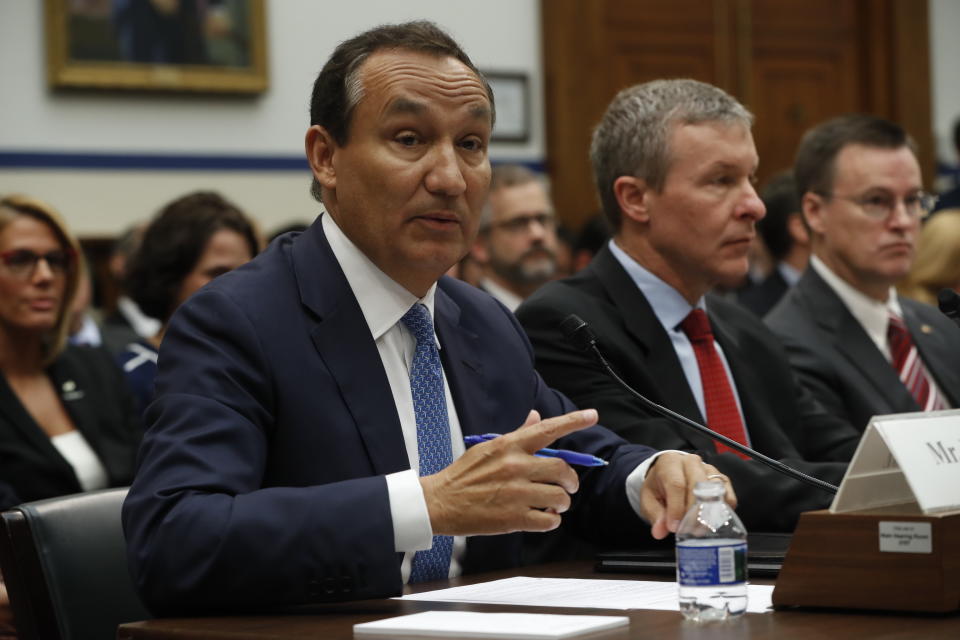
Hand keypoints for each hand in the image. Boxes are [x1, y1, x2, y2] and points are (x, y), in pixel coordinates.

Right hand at [420, 408, 597, 535]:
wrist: (440, 503)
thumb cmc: (463, 475)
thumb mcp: (488, 448)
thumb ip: (517, 435)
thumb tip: (535, 417)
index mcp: (509, 446)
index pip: (547, 429)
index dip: (573, 421)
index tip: (592, 415)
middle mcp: (516, 466)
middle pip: (562, 469)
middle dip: (571, 480)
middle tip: (568, 486)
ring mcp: (516, 493)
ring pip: (560, 497)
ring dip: (562, 503)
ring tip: (553, 505)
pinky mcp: (514, 518)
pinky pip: (549, 520)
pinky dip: (551, 520)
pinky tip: (543, 518)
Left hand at [639, 453, 736, 538]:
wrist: (670, 473)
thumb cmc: (659, 486)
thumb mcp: (649, 499)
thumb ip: (655, 515)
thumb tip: (659, 531)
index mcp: (670, 463)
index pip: (676, 484)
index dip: (676, 508)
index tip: (675, 527)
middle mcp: (691, 462)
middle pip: (698, 485)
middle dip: (695, 511)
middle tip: (691, 531)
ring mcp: (709, 469)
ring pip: (715, 489)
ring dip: (710, 512)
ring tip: (702, 529)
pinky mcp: (722, 479)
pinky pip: (727, 494)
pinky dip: (724, 509)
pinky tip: (714, 522)